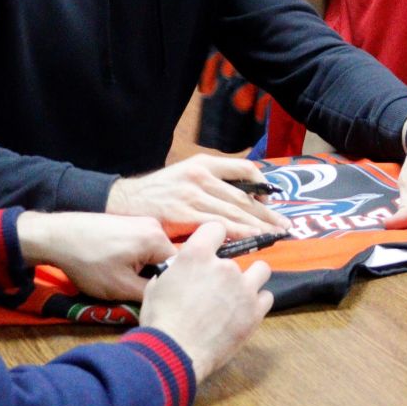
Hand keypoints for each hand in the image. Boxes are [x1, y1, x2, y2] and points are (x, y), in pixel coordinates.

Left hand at [14, 211, 173, 302]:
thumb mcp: (122, 288)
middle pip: (166, 259)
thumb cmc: (90, 263)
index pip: (179, 268)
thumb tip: (163, 300)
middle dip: (154, 277)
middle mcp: (155, 225)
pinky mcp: (128, 222)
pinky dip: (135, 259)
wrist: (57, 236)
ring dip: (143, 269)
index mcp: (158, 239)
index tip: (154, 298)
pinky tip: (116, 267)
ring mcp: (141, 221)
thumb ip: (149, 295)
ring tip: (124, 279)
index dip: (168, 287)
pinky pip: (142, 246)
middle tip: (136, 291)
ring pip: (153, 254)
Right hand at [109, 154, 287, 238]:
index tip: (271, 201)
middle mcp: (200, 175)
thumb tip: (241, 201)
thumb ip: (210, 184)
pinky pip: (216, 226)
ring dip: (257, 225)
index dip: (262, 185)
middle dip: (266, 213)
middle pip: (243, 195)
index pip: (244, 169)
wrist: (121, 202)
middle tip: (285, 227)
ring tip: (274, 236)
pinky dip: (235, 234)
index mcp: (203, 163)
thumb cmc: (155, 194)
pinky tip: (248, 241)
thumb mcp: (184, 176)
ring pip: (234, 211)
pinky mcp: (183, 215)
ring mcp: (192, 195)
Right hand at [137, 222, 273, 381]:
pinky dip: (257, 303)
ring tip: (239, 294)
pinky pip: (266, 297)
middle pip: (237, 256)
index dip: (214, 237)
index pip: (216, 228)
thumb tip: (180, 272)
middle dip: (227, 270)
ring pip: (261, 270)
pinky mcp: (255, 311)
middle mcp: (225, 266)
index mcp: (197, 255)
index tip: (213, 248)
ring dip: (251, 279)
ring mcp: (243, 288)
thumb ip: (175, 272)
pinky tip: (244, 312)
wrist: (175, 352)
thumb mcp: (156, 287)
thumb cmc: (160, 321)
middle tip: (216, 289)